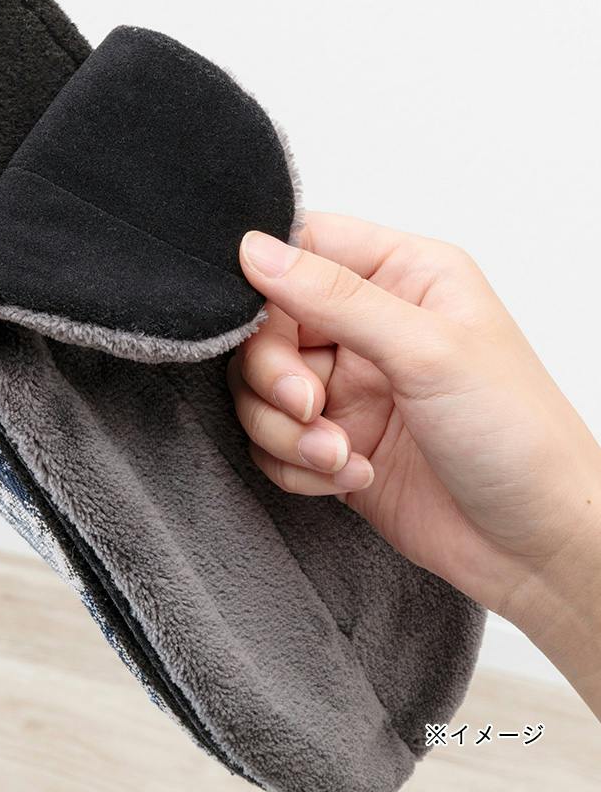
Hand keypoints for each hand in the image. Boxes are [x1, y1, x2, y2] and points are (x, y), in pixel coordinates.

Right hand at [229, 213, 600, 711]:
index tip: (256, 320)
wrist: (535, 547)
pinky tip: (349, 476)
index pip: (305, 245)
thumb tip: (256, 250)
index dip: (268, 278)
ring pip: (259, 389)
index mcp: (403, 276)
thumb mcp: (427, 350)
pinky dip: (296, 464)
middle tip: (309, 405)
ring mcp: (348, 386)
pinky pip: (270, 442)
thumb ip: (335, 296)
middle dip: (273, 373)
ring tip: (337, 454)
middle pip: (267, 324)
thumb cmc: (519, 437)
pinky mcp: (331, 440)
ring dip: (285, 430)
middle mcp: (369, 326)